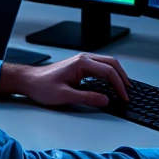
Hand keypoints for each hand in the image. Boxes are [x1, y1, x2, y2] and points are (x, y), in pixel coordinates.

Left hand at [0, 53, 129, 106]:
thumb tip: (105, 100)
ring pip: (107, 63)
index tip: (124, 96)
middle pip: (112, 63)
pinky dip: (109, 73)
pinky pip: (100, 66)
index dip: (119, 85)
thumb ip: (87, 98)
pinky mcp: (80, 65)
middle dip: (123, 77)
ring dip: (117, 74)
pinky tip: (111, 83)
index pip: (108, 72)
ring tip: (123, 87)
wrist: (29, 80)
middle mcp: (83, 59)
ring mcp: (82, 60)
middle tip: (128, 91)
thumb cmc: (42, 86)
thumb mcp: (65, 96)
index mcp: (82, 63)